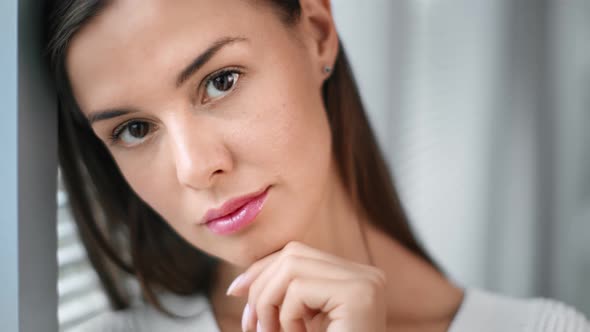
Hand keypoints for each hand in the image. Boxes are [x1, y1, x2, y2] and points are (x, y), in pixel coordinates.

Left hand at [226, 241, 386, 331]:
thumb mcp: (298, 324)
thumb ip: (282, 298)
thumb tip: (241, 283)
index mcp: (354, 279)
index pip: (296, 254)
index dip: (261, 270)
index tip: (236, 293)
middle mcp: (366, 276)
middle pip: (292, 254)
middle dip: (261, 287)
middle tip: (253, 326)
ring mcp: (366, 283)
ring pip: (291, 266)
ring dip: (270, 303)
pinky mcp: (359, 295)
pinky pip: (299, 289)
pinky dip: (286, 316)